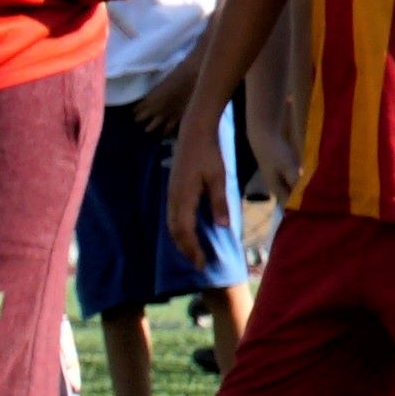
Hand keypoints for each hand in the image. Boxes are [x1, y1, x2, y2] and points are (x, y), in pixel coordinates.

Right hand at [166, 120, 233, 263]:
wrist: (195, 132)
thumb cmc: (209, 153)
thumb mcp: (219, 177)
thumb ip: (220, 202)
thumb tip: (223, 227)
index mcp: (184, 197)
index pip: (185, 231)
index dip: (192, 249)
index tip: (202, 263)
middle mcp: (173, 198)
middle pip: (175, 231)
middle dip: (186, 249)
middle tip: (199, 263)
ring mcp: (171, 193)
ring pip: (171, 224)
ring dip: (181, 240)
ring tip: (193, 251)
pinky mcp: (173, 189)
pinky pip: (172, 215)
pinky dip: (179, 229)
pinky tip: (188, 231)